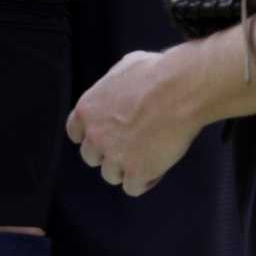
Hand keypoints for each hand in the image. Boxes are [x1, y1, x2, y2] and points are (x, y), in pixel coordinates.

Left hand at [65, 48, 204, 196]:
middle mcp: (95, 135)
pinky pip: (132, 188)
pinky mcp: (136, 171)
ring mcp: (114, 156)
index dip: (92, 136)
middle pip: (92, 157)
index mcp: (87, 110)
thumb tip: (119, 89)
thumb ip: (113, 87)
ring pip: (111, 174)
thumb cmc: (157, 73)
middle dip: (109, 153)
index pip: (75, 133)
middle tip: (132, 145)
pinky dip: (145, 180)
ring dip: (127, 168)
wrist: (180, 89)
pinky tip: (157, 167)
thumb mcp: (123, 68)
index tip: (107, 136)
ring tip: (149, 155)